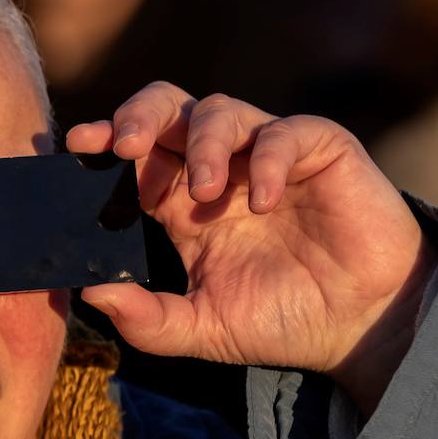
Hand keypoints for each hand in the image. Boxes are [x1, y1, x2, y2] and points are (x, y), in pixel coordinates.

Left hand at [66, 83, 437, 413]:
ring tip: (203, 192)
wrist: (361, 327)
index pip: (136, 154)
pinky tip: (261, 202)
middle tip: (121, 144)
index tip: (76, 147)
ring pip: (219, 110)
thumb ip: (147, 320)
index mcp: (183, 201)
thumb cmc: (282, 320)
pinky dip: (265, 160)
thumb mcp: (203, 330)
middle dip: (138, 115)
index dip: (104, 142)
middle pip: (168, 109)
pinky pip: (284, 133)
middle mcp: (221, 167)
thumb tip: (89, 292)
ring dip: (202, 145)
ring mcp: (267, 154)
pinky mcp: (319, 150)